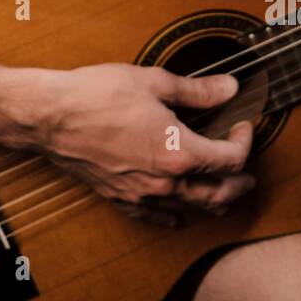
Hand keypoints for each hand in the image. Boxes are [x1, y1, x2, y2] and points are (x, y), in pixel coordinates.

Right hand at [36, 63, 255, 225]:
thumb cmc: (97, 95)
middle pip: (219, 195)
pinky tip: (178, 213)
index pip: (230, 159)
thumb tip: (229, 87)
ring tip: (224, 190)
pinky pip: (156, 218)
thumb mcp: (154, 82)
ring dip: (215, 201)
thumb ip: (197, 91)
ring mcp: (143, 195)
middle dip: (240, 182)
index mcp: (180, 153)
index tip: (242, 125)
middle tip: (248, 171)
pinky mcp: (121, 199)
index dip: (244, 141)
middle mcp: (166, 182)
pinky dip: (174, 216)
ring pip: (192, 210)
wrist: (52, 117)